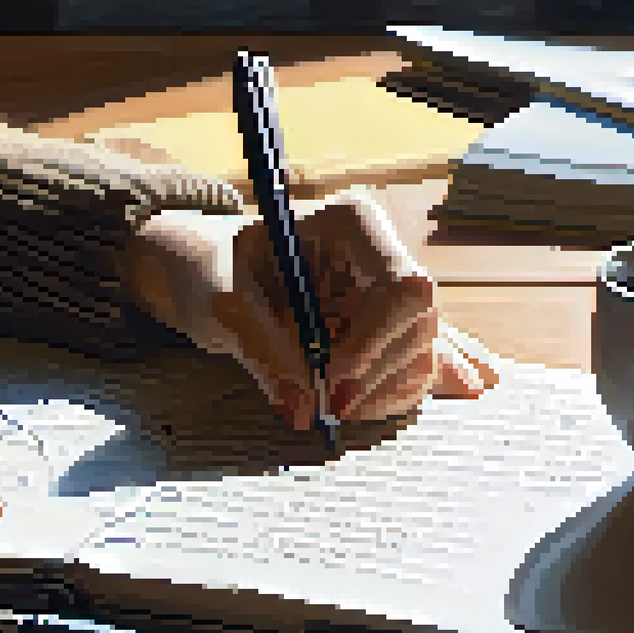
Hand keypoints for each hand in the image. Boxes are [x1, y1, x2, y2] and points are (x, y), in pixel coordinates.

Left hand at [126, 187, 497, 429]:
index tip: (332, 380)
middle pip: (420, 324)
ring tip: (327, 405)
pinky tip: (350, 403)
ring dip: (380, 392)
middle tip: (326, 407)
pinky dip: (385, 396)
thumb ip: (262, 348)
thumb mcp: (223, 302)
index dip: (375, 340)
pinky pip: (413, 370)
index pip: (402, 285)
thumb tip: (302, 408)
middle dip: (375, 375)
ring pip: (422, 353)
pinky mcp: (389, 330)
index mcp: (351, 224)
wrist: (211, 274)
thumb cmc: (214, 270)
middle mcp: (384, 253)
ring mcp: (391, 294)